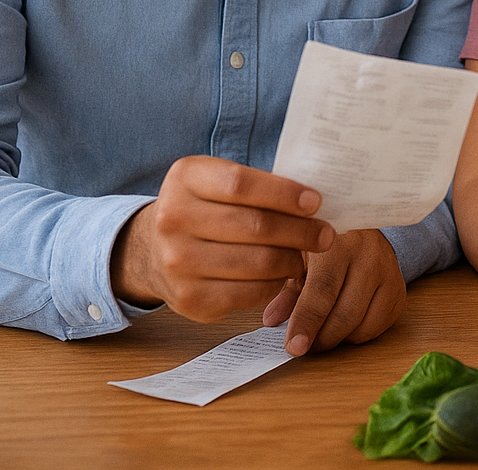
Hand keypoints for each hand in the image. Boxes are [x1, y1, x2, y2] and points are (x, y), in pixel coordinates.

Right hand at [111, 155, 333, 321]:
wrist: (152, 250)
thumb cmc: (205, 209)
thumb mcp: (217, 181)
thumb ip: (258, 186)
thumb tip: (316, 201)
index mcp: (185, 179)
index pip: (242, 184)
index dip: (284, 194)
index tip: (316, 202)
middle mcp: (173, 219)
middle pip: (255, 226)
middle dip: (301, 231)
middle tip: (326, 234)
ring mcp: (177, 262)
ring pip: (258, 262)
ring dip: (293, 259)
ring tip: (305, 254)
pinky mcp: (189, 299)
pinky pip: (250, 293)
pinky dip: (275, 284)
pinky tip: (282, 274)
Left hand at [261, 229, 406, 355]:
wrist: (364, 227)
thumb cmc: (324, 245)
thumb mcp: (299, 257)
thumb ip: (286, 290)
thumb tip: (272, 320)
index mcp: (337, 241)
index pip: (323, 290)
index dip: (307, 322)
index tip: (294, 347)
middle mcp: (369, 254)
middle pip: (346, 312)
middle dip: (322, 338)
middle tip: (303, 347)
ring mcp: (390, 272)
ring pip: (364, 324)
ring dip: (339, 338)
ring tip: (322, 332)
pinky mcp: (400, 290)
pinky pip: (378, 326)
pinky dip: (358, 334)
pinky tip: (344, 325)